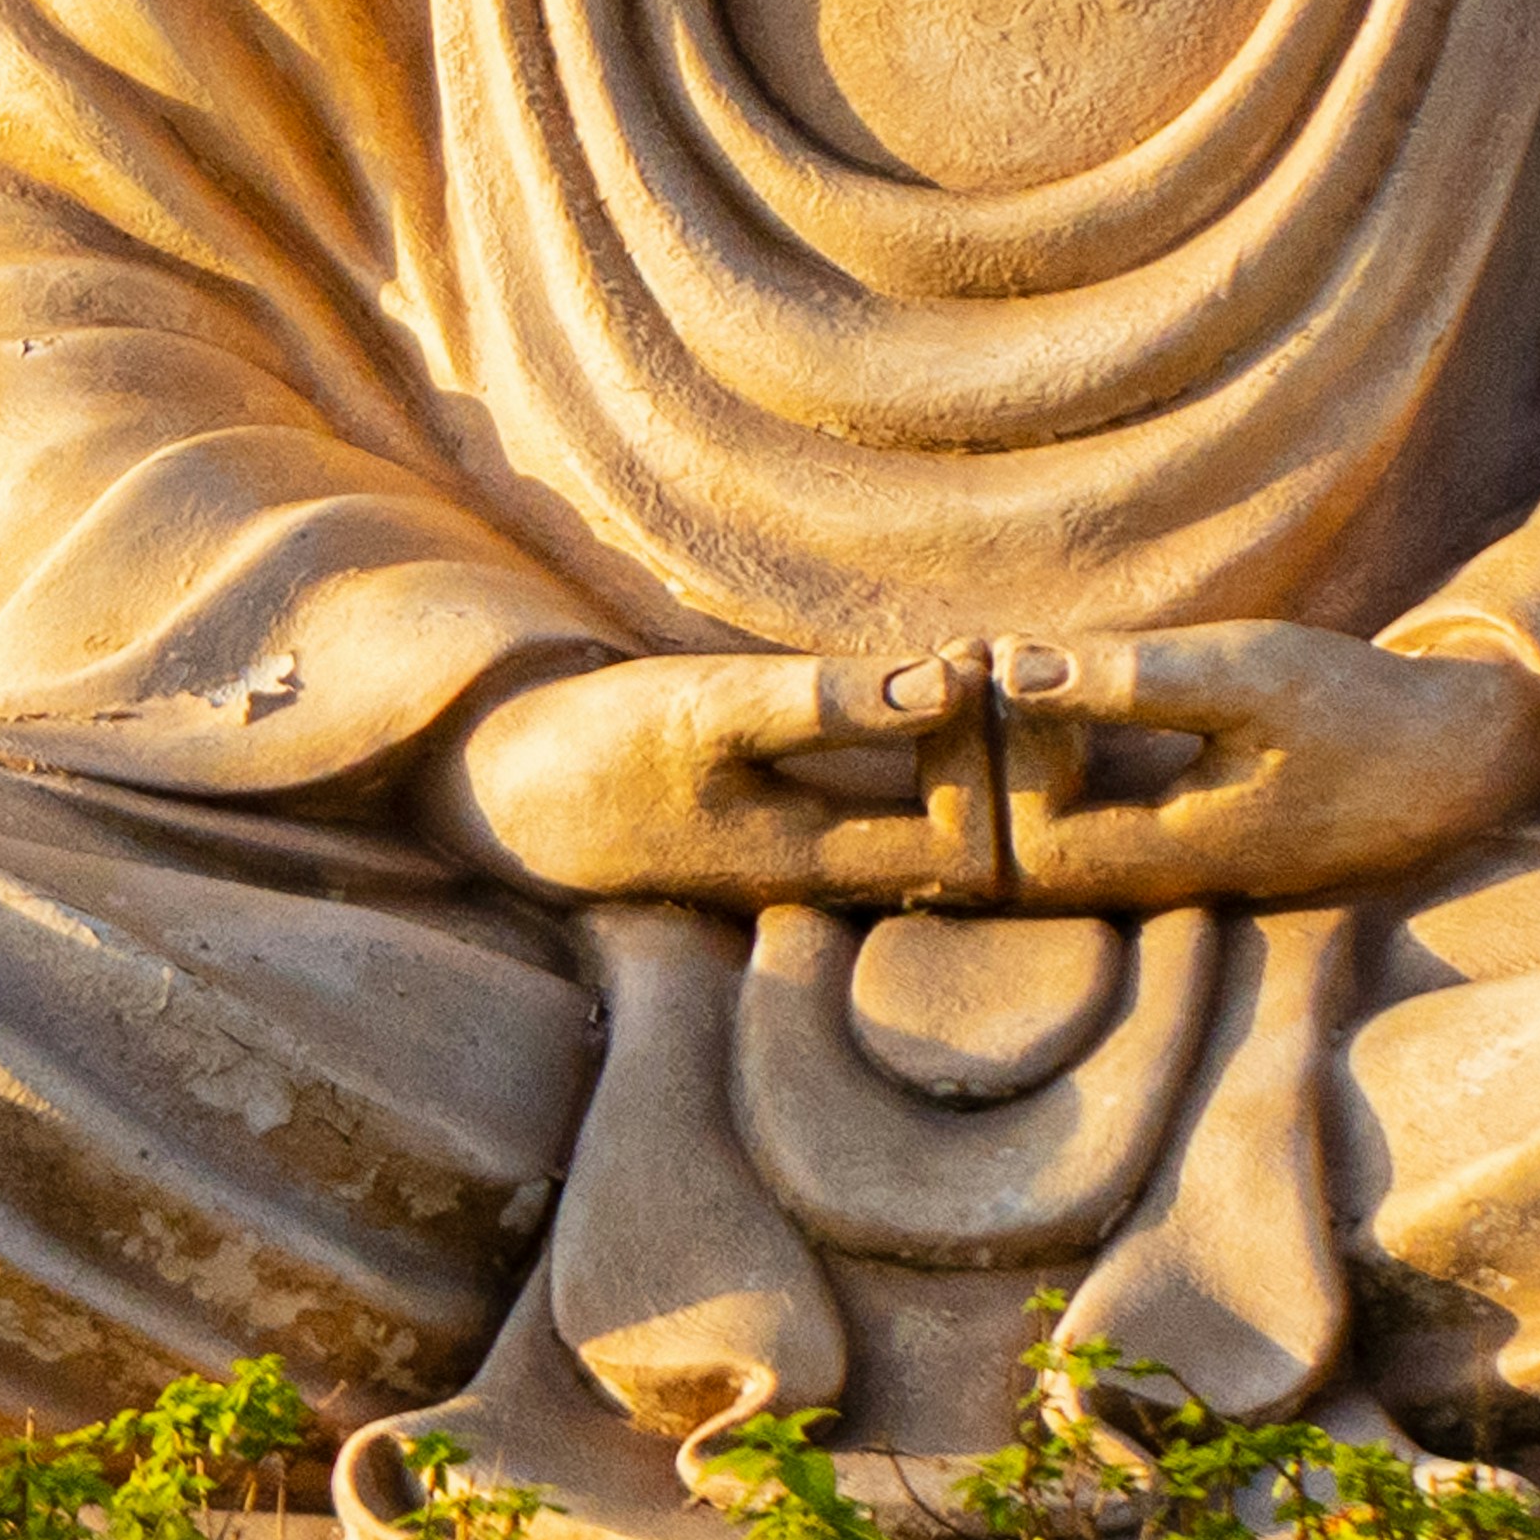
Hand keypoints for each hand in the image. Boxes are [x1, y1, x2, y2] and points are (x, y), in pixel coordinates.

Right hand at [411, 643, 1000, 907]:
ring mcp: (820, 864)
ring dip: (981, 751)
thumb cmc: (606, 746)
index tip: (1013, 665)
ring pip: (947, 829)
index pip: (983, 844)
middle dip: (1019, 760)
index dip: (1017, 760)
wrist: (515, 790)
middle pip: (980, 848)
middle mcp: (838, 883)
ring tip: (989, 656)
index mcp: (825, 867)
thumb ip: (818, 701)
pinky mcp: (801, 835)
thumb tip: (945, 686)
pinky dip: (943, 751)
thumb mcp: (705, 711)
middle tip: (1024, 655)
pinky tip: (941, 680)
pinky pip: (908, 809)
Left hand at [991, 625, 1539, 906]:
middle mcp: (1154, 883)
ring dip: (1001, 762)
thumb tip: (1008, 670)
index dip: (982, 757)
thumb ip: (1129, 677)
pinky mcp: (1178, 843)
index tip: (982, 660)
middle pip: (1010, 860)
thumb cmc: (1358, 712)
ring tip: (979, 667)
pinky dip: (1040, 761)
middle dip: (968, 768)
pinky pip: (1077, 821)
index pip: (1016, 843)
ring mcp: (1167, 870)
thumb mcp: (1247, 675)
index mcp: (1166, 858)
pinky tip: (1035, 689)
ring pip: (1040, 842)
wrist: (1455, 761)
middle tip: (947, 663)